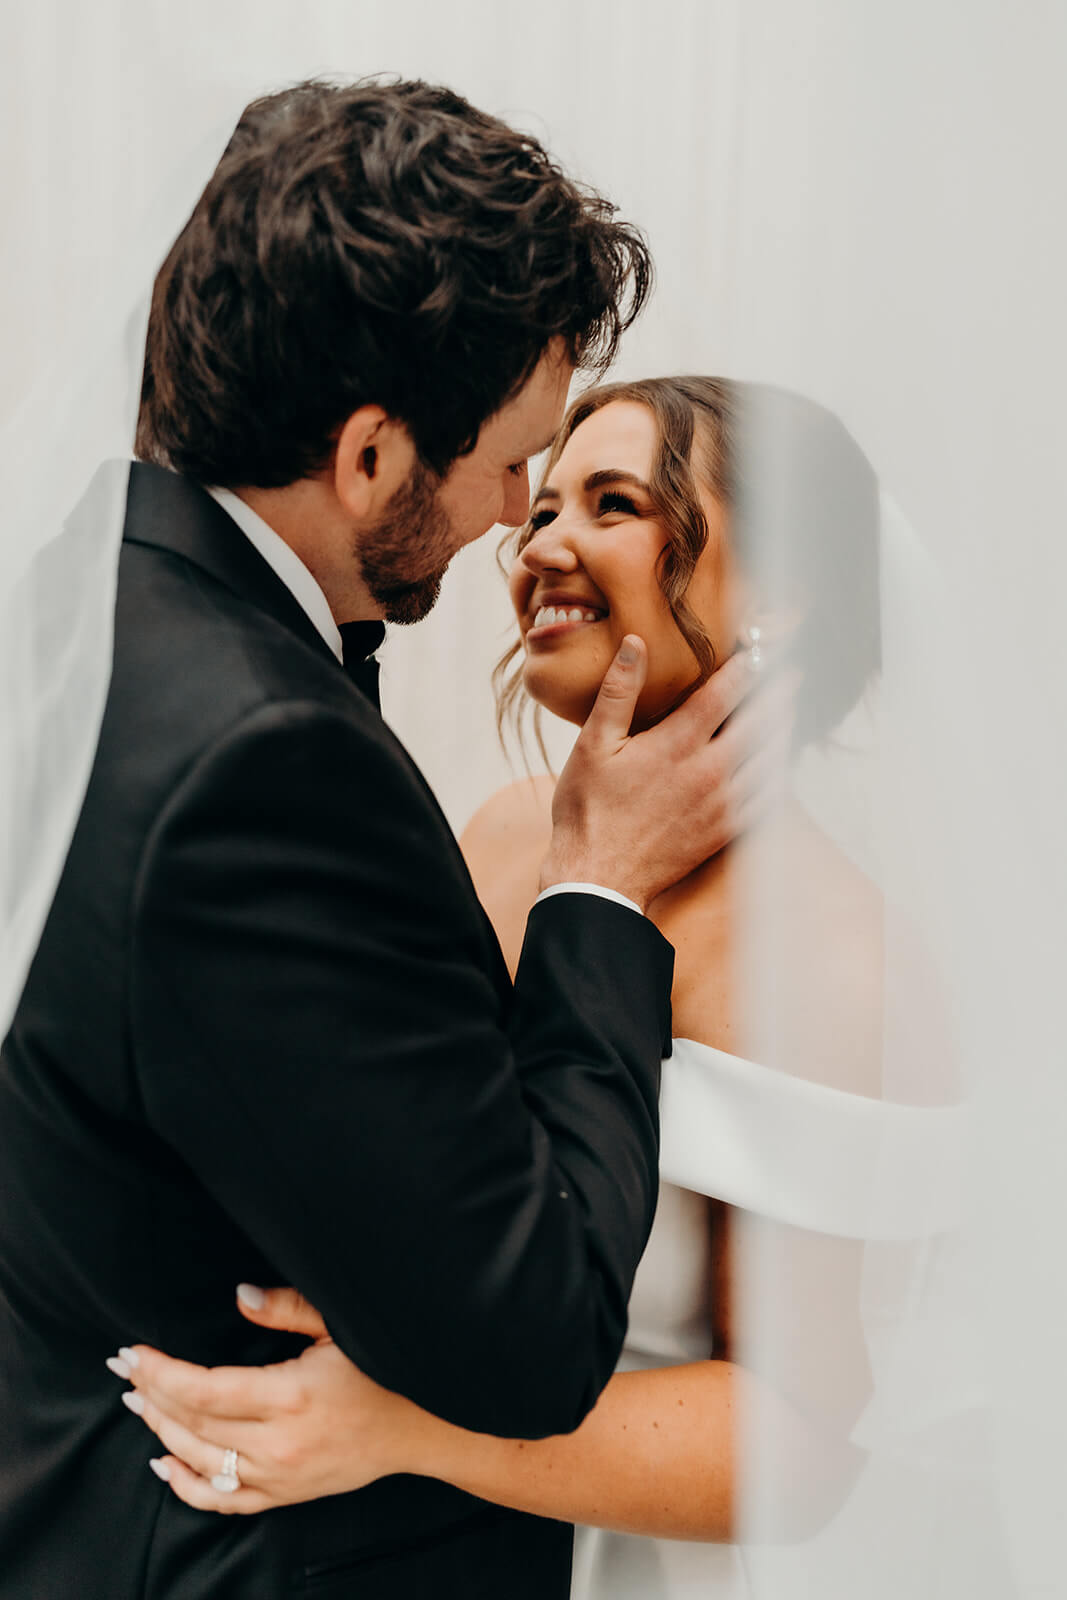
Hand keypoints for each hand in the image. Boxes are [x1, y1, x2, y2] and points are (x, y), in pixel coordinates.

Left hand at [109, 1287, 432, 1513]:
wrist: (422, 1426)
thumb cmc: (384, 1368)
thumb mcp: (340, 1325)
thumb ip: (288, 1308)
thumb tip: (240, 1295)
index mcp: (292, 1396)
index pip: (204, 1389)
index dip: (161, 1372)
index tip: (134, 1353)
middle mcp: (280, 1443)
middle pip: (193, 1423)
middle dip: (151, 1394)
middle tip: (124, 1369)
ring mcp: (281, 1476)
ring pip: (201, 1461)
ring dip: (161, 1432)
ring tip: (137, 1403)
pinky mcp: (286, 1494)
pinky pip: (224, 1501)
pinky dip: (187, 1486)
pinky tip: (164, 1464)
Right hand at [541, 637, 794, 910]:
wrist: (599, 880)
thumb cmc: (589, 810)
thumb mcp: (592, 744)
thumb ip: (618, 691)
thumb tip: (636, 644)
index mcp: (677, 744)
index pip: (726, 692)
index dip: (748, 664)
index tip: (760, 646)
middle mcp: (710, 771)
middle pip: (761, 721)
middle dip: (777, 692)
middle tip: (790, 672)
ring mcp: (723, 804)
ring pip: (771, 758)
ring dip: (782, 729)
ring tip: (788, 710)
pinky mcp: (726, 831)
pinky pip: (769, 798)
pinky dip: (778, 774)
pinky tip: (777, 763)